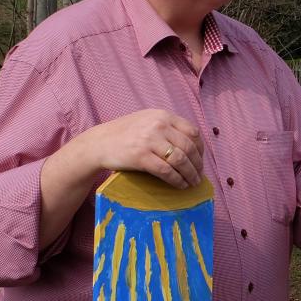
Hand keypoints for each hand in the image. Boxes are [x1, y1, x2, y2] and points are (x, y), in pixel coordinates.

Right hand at [76, 109, 204, 188]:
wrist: (99, 143)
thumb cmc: (125, 133)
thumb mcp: (148, 120)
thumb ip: (168, 126)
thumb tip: (192, 143)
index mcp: (163, 115)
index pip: (192, 132)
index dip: (200, 148)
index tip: (200, 159)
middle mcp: (159, 125)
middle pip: (189, 147)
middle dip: (197, 164)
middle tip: (199, 175)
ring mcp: (149, 140)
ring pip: (180, 160)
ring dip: (190, 174)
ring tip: (193, 183)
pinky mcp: (141, 157)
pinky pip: (166, 171)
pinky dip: (177, 180)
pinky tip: (180, 185)